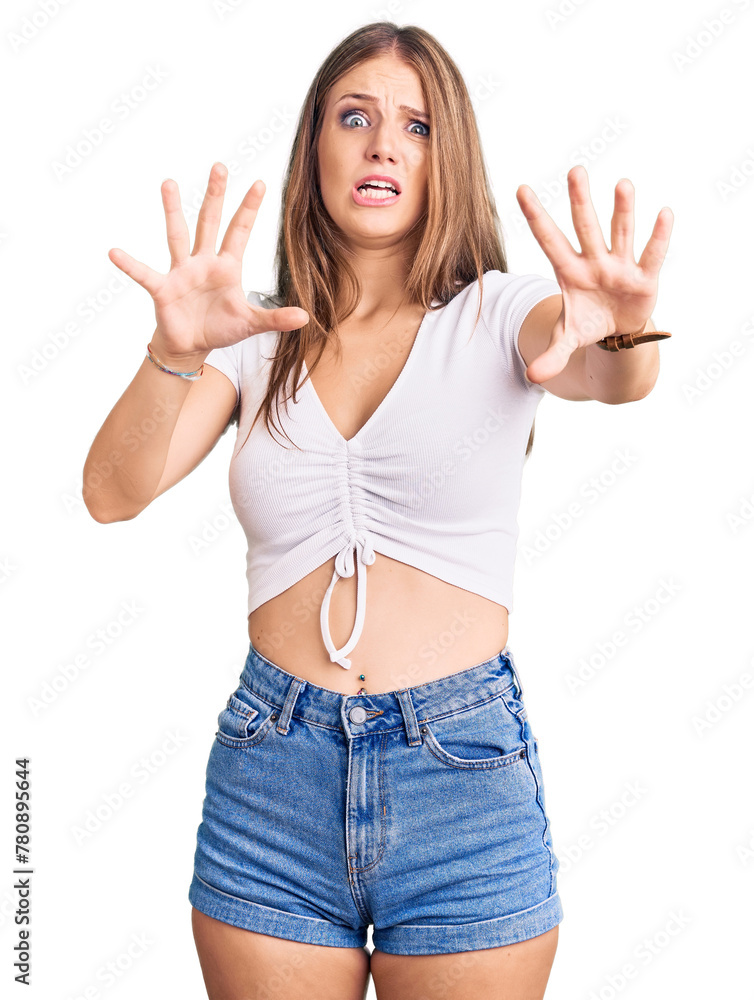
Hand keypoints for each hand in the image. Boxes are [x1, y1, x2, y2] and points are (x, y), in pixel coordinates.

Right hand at [108, 163, 308, 362]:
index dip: (249, 209)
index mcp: (227, 267)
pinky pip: (144, 274)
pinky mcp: (163, 288)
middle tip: (219, 165)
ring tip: (168, 182)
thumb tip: (306, 317)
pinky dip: (130, 265)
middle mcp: (203, 262)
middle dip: (215, 195)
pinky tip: (115, 252)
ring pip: (177, 235)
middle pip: (210, 222)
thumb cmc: (220, 328)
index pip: (240, 231)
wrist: (191, 345)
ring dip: (173, 210)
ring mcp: (181, 272)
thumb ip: (275, 318)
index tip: (260, 183)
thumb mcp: (250, 324)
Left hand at [516, 165, 673, 382]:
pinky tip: (665, 214)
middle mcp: (594, 261)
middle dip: (580, 201)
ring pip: (620, 233)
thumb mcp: (568, 340)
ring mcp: (619, 266)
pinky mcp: (644, 277)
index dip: (535, 217)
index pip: (548, 240)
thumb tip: (532, 378)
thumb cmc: (588, 323)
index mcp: (569, 272)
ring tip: (623, 184)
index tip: (520, 189)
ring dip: (623, 211)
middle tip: (575, 171)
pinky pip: (652, 254)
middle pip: (585, 227)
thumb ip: (552, 355)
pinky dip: (658, 236)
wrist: (617, 331)